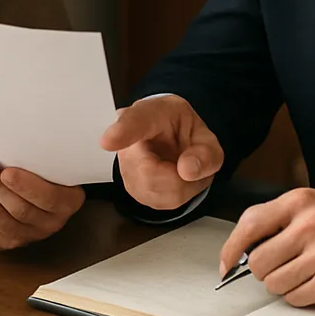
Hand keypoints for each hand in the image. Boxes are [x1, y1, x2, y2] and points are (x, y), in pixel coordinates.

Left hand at [0, 153, 84, 248]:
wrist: (40, 186)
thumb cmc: (45, 166)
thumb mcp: (50, 160)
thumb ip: (37, 155)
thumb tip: (7, 137)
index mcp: (67, 202)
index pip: (48, 198)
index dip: (26, 187)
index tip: (7, 172)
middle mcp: (50, 222)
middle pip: (18, 209)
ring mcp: (28, 235)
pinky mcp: (7, 241)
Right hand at [100, 95, 222, 210]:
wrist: (171, 137)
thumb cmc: (182, 130)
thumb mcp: (206, 136)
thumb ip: (206, 152)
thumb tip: (187, 170)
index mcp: (151, 114)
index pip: (134, 121)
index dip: (122, 131)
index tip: (108, 140)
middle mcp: (129, 138)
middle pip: (149, 172)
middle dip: (180, 176)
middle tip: (188, 161)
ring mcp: (125, 164)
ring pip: (153, 190)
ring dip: (179, 187)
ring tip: (180, 168)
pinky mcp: (130, 186)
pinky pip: (156, 201)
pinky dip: (173, 195)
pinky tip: (172, 178)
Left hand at [218, 188, 314, 306]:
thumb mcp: (310, 207)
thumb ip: (274, 221)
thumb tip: (238, 252)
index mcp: (299, 202)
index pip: (250, 224)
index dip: (231, 248)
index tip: (225, 264)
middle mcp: (311, 226)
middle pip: (259, 262)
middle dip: (264, 270)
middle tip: (281, 265)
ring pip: (275, 284)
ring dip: (283, 284)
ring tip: (303, 272)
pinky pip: (296, 299)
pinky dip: (300, 296)